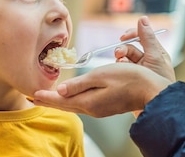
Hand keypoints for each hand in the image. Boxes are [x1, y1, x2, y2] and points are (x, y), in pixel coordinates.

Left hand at [33, 63, 170, 117]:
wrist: (152, 92)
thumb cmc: (130, 80)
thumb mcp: (102, 76)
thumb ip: (80, 84)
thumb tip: (60, 90)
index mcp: (89, 101)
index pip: (61, 99)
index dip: (46, 96)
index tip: (31, 94)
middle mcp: (92, 108)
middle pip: (65, 104)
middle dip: (48, 101)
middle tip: (32, 97)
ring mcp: (100, 109)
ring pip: (73, 105)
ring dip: (59, 101)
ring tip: (47, 97)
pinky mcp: (106, 106)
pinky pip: (82, 104)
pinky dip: (71, 101)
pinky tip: (69, 97)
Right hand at [115, 16, 175, 81]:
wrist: (157, 104)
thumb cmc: (161, 81)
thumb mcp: (155, 56)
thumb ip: (148, 38)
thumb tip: (143, 19)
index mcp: (155, 53)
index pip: (141, 37)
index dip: (132, 35)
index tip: (123, 37)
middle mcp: (147, 61)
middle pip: (130, 49)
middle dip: (122, 50)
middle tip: (118, 54)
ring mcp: (138, 71)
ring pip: (124, 59)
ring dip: (120, 60)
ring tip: (119, 65)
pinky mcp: (131, 79)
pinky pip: (121, 70)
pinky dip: (119, 69)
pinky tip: (119, 72)